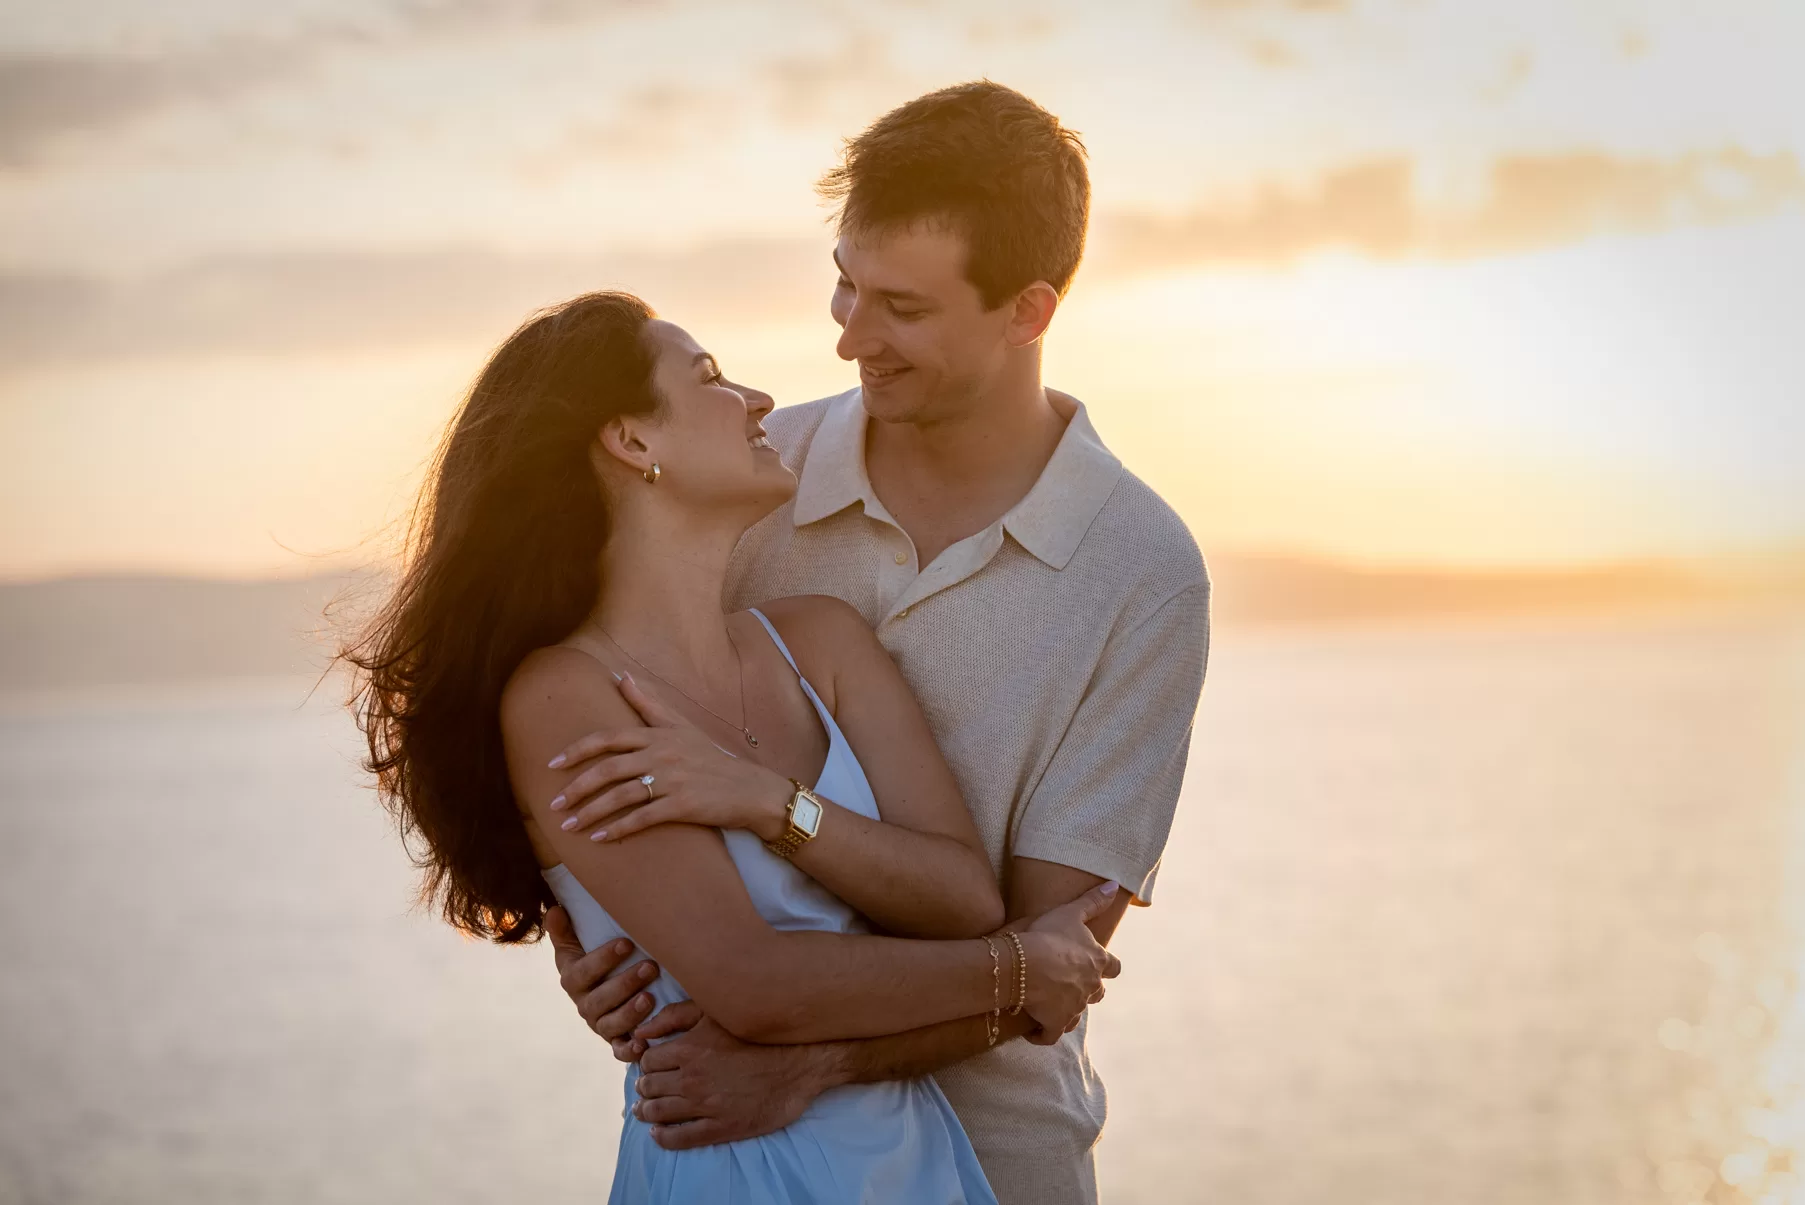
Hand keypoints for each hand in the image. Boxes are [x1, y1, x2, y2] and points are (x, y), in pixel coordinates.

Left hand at [546, 674, 793, 842]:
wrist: (750, 789)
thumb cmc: (712, 758)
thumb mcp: (682, 727)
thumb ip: (649, 704)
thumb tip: (621, 676)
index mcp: (658, 735)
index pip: (609, 738)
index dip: (578, 750)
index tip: (553, 764)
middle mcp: (662, 755)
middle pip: (609, 769)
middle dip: (577, 788)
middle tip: (554, 804)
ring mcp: (672, 781)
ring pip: (621, 796)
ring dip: (591, 813)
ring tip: (569, 827)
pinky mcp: (683, 806)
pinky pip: (642, 818)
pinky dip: (618, 830)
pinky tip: (600, 840)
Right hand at [547, 905, 672, 1059]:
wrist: (607, 992)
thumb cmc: (597, 962)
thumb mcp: (578, 946)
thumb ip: (566, 931)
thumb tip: (555, 910)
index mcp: (573, 979)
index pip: (582, 971)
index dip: (603, 959)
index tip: (627, 943)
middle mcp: (584, 1005)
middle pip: (598, 1000)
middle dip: (624, 984)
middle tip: (650, 967)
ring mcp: (599, 1025)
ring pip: (610, 1025)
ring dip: (630, 1013)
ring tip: (650, 998)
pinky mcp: (615, 1041)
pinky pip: (619, 1050)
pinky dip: (629, 1051)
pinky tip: (642, 1046)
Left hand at [632, 1017, 832, 1148]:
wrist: (799, 1063)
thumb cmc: (758, 1034)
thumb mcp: (715, 1014)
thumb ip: (675, 1017)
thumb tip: (643, 1030)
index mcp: (688, 1049)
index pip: (648, 1060)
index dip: (648, 1062)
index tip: (653, 1065)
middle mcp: (691, 1079)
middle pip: (649, 1087)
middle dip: (645, 1087)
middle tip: (647, 1088)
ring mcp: (705, 1105)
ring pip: (658, 1113)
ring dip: (647, 1111)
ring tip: (646, 1110)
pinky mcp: (720, 1127)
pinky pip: (679, 1138)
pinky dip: (662, 1137)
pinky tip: (658, 1133)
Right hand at [1014, 880, 1123, 1043]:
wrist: (1025, 963)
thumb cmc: (1047, 934)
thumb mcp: (1071, 912)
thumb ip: (1093, 901)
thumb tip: (1112, 885)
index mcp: (1097, 961)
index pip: (1114, 967)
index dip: (1109, 967)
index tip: (1101, 966)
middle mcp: (1090, 986)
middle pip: (1098, 993)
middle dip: (1089, 989)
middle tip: (1071, 984)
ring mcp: (1074, 1007)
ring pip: (1077, 1014)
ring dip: (1067, 1010)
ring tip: (1051, 1005)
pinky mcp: (1055, 1023)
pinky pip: (1051, 1035)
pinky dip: (1044, 1034)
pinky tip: (1034, 1030)